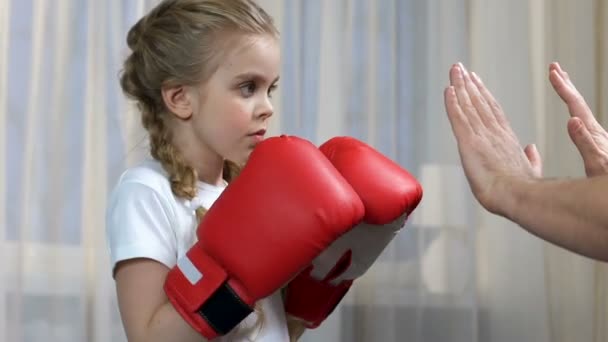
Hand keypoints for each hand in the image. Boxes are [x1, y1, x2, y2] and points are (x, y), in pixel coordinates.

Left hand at [444, 63, 541, 214]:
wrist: (518, 196)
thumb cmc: (524, 189)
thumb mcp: (530, 170)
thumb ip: (531, 159)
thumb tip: (532, 149)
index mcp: (506, 139)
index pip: (492, 111)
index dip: (482, 94)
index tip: (475, 80)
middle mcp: (494, 132)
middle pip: (478, 102)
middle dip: (468, 83)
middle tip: (459, 67)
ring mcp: (482, 135)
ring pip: (468, 105)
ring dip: (459, 86)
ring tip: (454, 70)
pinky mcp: (469, 142)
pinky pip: (458, 118)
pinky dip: (452, 103)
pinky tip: (447, 90)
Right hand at [549, 62, 607, 176]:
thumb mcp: (596, 164)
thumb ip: (585, 143)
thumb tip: (572, 119)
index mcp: (593, 134)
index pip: (575, 105)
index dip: (563, 88)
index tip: (553, 72)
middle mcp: (596, 132)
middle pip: (578, 102)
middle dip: (566, 84)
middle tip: (554, 67)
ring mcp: (597, 138)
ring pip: (581, 110)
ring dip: (570, 95)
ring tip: (562, 84)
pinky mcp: (597, 146)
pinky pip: (582, 122)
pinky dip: (574, 112)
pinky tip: (573, 117)